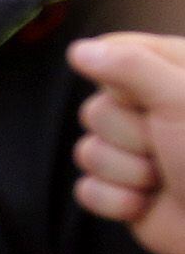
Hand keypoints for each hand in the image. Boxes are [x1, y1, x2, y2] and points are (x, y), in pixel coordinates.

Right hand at [70, 32, 184, 253]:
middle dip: (129, 136)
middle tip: (168, 146)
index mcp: (172, 77)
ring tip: (166, 179)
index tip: (155, 98)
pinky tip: (148, 203)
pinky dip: (117, 202)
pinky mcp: (125, 193)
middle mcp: (152, 113)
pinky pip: (87, 190)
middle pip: (94, 111)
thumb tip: (78, 50)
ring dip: (127, 172)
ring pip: (87, 152)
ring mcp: (137, 155)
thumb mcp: (182, 98)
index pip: (113, 54)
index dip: (123, 81)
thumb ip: (130, 65)